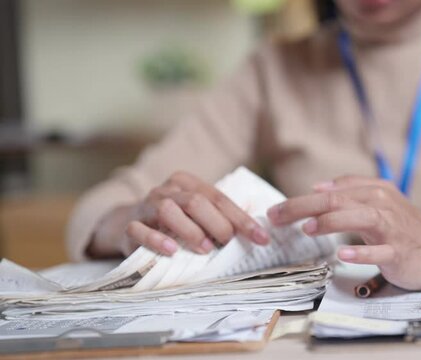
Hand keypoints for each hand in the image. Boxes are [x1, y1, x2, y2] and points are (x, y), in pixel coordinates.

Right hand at [98, 171, 269, 256]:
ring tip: (205, 249)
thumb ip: (220, 218)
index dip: (242, 219)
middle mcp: (167, 190)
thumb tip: (257, 233)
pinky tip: (172, 251)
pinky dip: (157, 240)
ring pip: (168, 210)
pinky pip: (139, 230)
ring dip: (191, 231)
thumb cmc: (173, 222)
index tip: (262, 238)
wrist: (125, 223)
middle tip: (228, 243)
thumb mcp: (197, 214)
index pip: (220, 198)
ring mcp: (146, 206)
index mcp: (187, 183)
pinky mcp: (129, 226)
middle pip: (196, 202)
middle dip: (218, 224)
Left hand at [266, 175, 420, 289]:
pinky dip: (361, 252)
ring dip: (331, 222)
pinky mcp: (400, 251)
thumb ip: (351, 189)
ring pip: (359, 218)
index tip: (275, 211)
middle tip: (277, 217)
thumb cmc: (404, 226)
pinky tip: (343, 255)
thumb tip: (318, 186)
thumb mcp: (379, 201)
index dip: (300, 200)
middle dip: (303, 207)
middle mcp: (382, 204)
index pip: (331, 191)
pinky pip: (379, 251)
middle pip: (338, 200)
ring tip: (307, 229)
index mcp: (374, 191)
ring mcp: (392, 228)